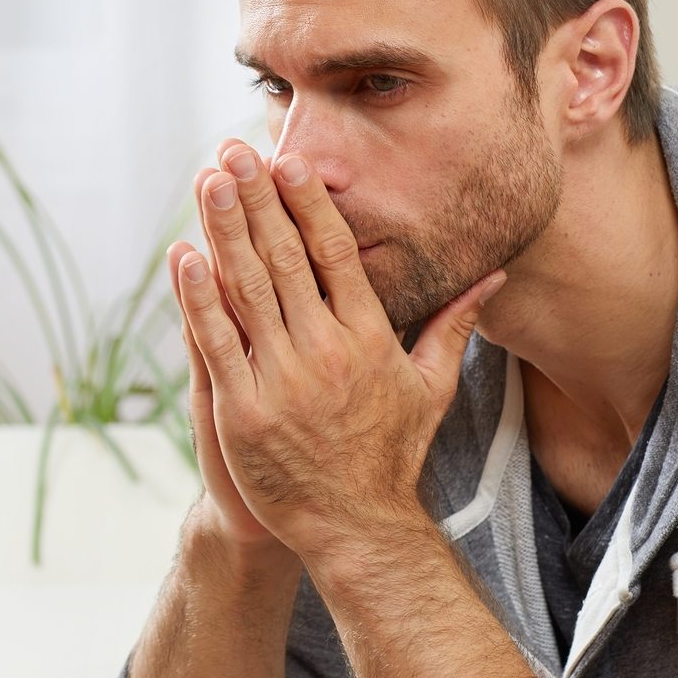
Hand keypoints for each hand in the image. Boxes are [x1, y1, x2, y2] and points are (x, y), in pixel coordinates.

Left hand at [172, 141, 504, 565]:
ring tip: (207, 181)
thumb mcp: (431, 387)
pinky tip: (184, 254)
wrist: (355, 525)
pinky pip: (215, 343)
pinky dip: (198, 297)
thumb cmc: (391, 454)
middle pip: (285, 258)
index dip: (310, 203)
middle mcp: (325, 352)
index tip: (289, 161)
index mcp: (368, 338)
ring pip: (247, 289)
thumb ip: (453, 324)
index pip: (336, 254)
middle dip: (257, 199)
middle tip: (235, 151)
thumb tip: (493, 276)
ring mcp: (281, 381)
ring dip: (223, 230)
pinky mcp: (242, 411)